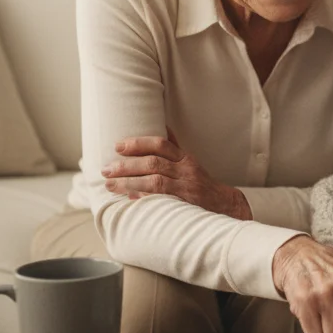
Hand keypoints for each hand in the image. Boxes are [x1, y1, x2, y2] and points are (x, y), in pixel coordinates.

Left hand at [102, 127, 250, 219]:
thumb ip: (174, 146)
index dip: (139, 144)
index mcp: (185, 158)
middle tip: (107, 169)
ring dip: (129, 182)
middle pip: (154, 163)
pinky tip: (129, 199)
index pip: (161, 145)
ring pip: (155, 181)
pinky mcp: (186, 205)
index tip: (118, 146)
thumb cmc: (201, 183)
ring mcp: (186, 188)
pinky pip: (162, 200)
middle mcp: (186, 171)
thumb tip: (163, 125)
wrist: (226, 206)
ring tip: (110, 184)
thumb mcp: (190, 162)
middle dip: (127, 165)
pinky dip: (145, 198)